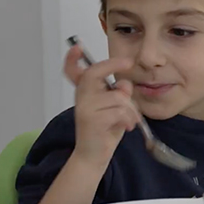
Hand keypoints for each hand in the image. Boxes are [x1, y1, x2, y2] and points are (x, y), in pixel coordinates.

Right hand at [63, 46, 140, 164]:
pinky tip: (126, 127)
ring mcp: (85, 109)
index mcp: (85, 93)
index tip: (77, 47)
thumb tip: (124, 83)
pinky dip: (129, 119)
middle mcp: (82, 98)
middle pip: (93, 73)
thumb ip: (118, 92)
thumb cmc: (106, 130)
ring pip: (117, 96)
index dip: (72, 59)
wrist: (94, 156)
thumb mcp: (114, 107)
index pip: (74, 72)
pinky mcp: (92, 120)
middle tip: (127, 63)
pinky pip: (120, 111)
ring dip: (130, 109)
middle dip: (113, 65)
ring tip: (128, 120)